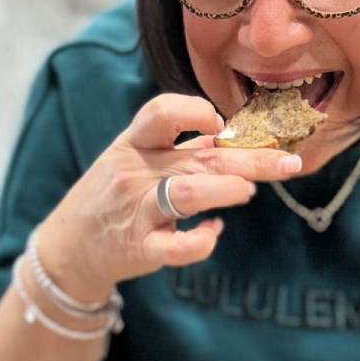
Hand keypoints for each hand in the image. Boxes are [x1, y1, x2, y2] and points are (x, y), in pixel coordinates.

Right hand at [35, 93, 301, 297]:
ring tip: (249, 192)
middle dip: (251, 158)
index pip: (162, 111)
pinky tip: (213, 233)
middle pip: (199, 156)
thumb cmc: (113, 199)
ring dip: (225, 191)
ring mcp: (137, 210)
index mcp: (134, 144)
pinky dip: (201, 242)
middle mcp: (135, 172)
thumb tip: (234, 136)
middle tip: (290, 162)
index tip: (223, 126)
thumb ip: (180, 149)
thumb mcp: (136, 162)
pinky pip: (175, 247)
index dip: (197, 112)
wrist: (69, 249)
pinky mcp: (139, 247)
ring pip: (186, 193)